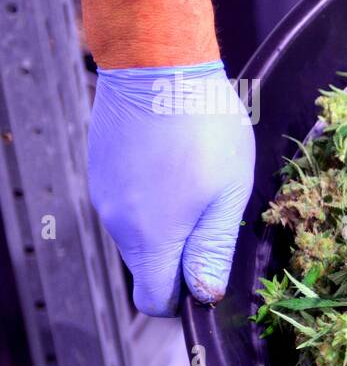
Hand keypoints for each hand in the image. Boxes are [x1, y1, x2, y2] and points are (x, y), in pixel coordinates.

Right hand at [89, 61, 254, 316]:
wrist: (159, 65)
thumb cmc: (204, 127)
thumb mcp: (227, 194)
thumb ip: (213, 249)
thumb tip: (204, 295)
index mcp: (150, 238)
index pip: (155, 300)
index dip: (184, 297)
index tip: (208, 271)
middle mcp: (117, 223)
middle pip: (147, 266)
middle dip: (180, 253)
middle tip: (213, 210)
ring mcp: (103, 194)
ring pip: (138, 232)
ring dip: (168, 220)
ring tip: (196, 176)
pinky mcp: (100, 169)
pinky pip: (127, 201)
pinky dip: (151, 193)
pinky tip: (174, 159)